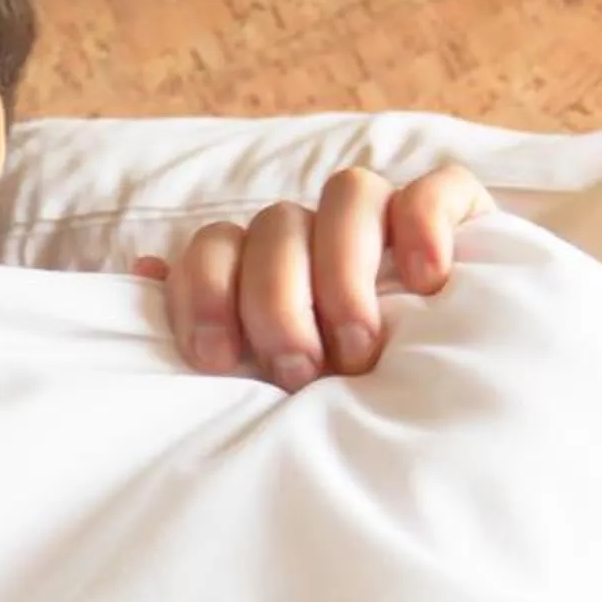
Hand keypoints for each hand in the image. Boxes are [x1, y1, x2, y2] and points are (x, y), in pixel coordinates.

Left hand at [133, 161, 497, 390]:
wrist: (457, 414)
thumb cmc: (346, 407)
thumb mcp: (268, 387)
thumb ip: (211, 333)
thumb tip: (143, 270)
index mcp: (262, 265)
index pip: (212, 244)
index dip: (203, 293)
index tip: (217, 360)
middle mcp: (317, 233)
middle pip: (274, 225)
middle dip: (276, 301)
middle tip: (299, 372)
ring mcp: (385, 218)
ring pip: (348, 193)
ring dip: (343, 272)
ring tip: (360, 347)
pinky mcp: (458, 214)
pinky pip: (435, 187)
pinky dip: (425, 226)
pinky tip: (426, 282)